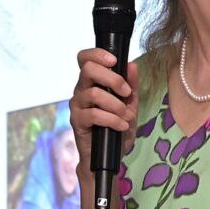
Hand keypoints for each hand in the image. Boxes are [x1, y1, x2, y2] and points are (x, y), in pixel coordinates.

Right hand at [70, 49, 139, 171]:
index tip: (114, 61)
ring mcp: (78, 105)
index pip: (85, 58)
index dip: (97, 54)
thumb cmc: (118, 126)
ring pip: (94, 93)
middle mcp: (82, 90)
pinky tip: (121, 126)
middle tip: (126, 93)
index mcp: (92, 82)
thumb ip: (131, 85)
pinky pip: (93, 114)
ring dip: (116, 105)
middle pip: (88, 69)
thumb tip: (132, 65)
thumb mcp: (130, 104)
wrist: (111, 155)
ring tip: (126, 116)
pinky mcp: (77, 121)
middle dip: (113, 79)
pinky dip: (112, 120)